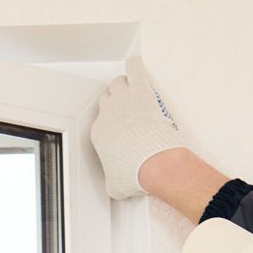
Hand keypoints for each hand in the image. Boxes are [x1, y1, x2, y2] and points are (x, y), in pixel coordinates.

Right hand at [88, 56, 190, 200]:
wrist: (152, 162)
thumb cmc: (135, 172)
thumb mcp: (116, 185)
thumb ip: (112, 182)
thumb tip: (115, 189)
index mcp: (100, 133)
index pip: (100, 121)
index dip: (110, 121)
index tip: (116, 124)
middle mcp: (107, 114)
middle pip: (107, 99)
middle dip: (114, 100)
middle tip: (123, 102)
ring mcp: (123, 100)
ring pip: (117, 82)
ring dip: (123, 83)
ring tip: (129, 83)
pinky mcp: (140, 91)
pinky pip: (134, 70)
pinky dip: (135, 65)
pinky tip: (135, 62)